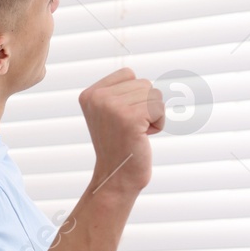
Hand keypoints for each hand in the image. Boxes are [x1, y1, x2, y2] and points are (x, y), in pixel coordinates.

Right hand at [79, 68, 163, 195]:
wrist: (117, 176)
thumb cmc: (120, 144)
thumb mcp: (111, 112)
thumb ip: (120, 92)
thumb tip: (145, 81)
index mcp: (90, 94)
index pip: (128, 74)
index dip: (134, 96)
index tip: (123, 118)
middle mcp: (97, 97)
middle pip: (143, 83)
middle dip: (145, 106)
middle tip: (130, 128)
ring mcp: (112, 107)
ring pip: (154, 94)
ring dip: (152, 115)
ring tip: (136, 132)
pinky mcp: (129, 118)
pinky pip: (160, 108)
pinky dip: (158, 124)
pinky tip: (143, 137)